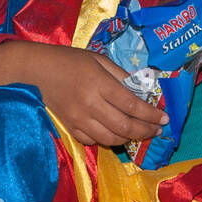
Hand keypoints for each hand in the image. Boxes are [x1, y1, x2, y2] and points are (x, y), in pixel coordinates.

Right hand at [31, 45, 169, 146]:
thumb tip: (143, 90)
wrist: (36, 70)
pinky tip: (115, 133)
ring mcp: (78, 119)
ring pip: (111, 138)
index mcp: (99, 84)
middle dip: (146, 131)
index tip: (165, 118)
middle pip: (125, 126)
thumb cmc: (70, 60)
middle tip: (157, 130)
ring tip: (140, 133)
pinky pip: (93, 141)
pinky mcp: (69, 127)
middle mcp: (90, 105)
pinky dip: (108, 140)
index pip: (132, 106)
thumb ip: (121, 76)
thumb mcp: (99, 60)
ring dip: (129, 139)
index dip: (151, 114)